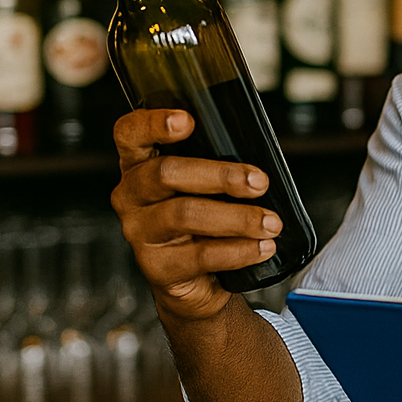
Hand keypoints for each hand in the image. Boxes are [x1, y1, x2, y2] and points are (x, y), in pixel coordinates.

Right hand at [111, 109, 281, 321]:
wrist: (196, 281)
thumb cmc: (205, 219)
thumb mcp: (207, 186)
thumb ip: (218, 163)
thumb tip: (258, 159)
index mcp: (141, 164)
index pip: (130, 133)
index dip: (153, 123)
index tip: (187, 120)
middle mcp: (132, 195)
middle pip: (165, 172)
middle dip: (221, 175)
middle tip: (259, 182)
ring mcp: (139, 232)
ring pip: (185, 214)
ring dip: (237, 218)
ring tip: (270, 223)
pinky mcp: (156, 267)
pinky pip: (200, 255)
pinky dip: (238, 251)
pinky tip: (262, 248)